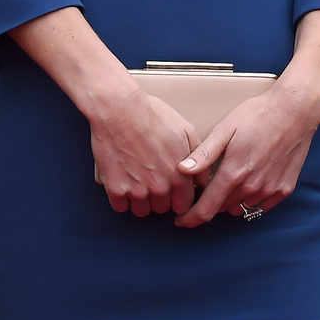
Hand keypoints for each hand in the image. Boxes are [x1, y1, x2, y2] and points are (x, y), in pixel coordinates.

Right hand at [90, 87, 199, 218]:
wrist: (120, 109)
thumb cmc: (151, 115)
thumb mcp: (186, 131)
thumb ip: (199, 158)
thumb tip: (203, 179)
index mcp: (179, 176)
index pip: (183, 204)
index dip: (178, 196)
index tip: (172, 190)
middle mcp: (160, 188)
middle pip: (162, 208)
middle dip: (159, 197)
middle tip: (152, 177)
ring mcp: (137, 190)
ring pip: (142, 211)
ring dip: (140, 199)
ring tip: (137, 178)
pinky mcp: (116, 189)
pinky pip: (121, 207)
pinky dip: (121, 197)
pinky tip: (123, 179)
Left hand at [174, 81, 319, 228]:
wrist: (294, 111)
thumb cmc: (257, 115)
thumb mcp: (225, 129)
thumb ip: (204, 154)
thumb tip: (181, 170)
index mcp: (233, 173)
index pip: (206, 210)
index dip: (190, 218)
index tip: (180, 220)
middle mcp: (251, 187)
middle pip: (221, 209)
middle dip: (209, 203)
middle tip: (204, 188)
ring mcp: (269, 190)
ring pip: (240, 208)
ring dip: (229, 201)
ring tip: (227, 181)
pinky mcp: (284, 190)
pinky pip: (260, 206)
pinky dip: (249, 199)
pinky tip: (248, 182)